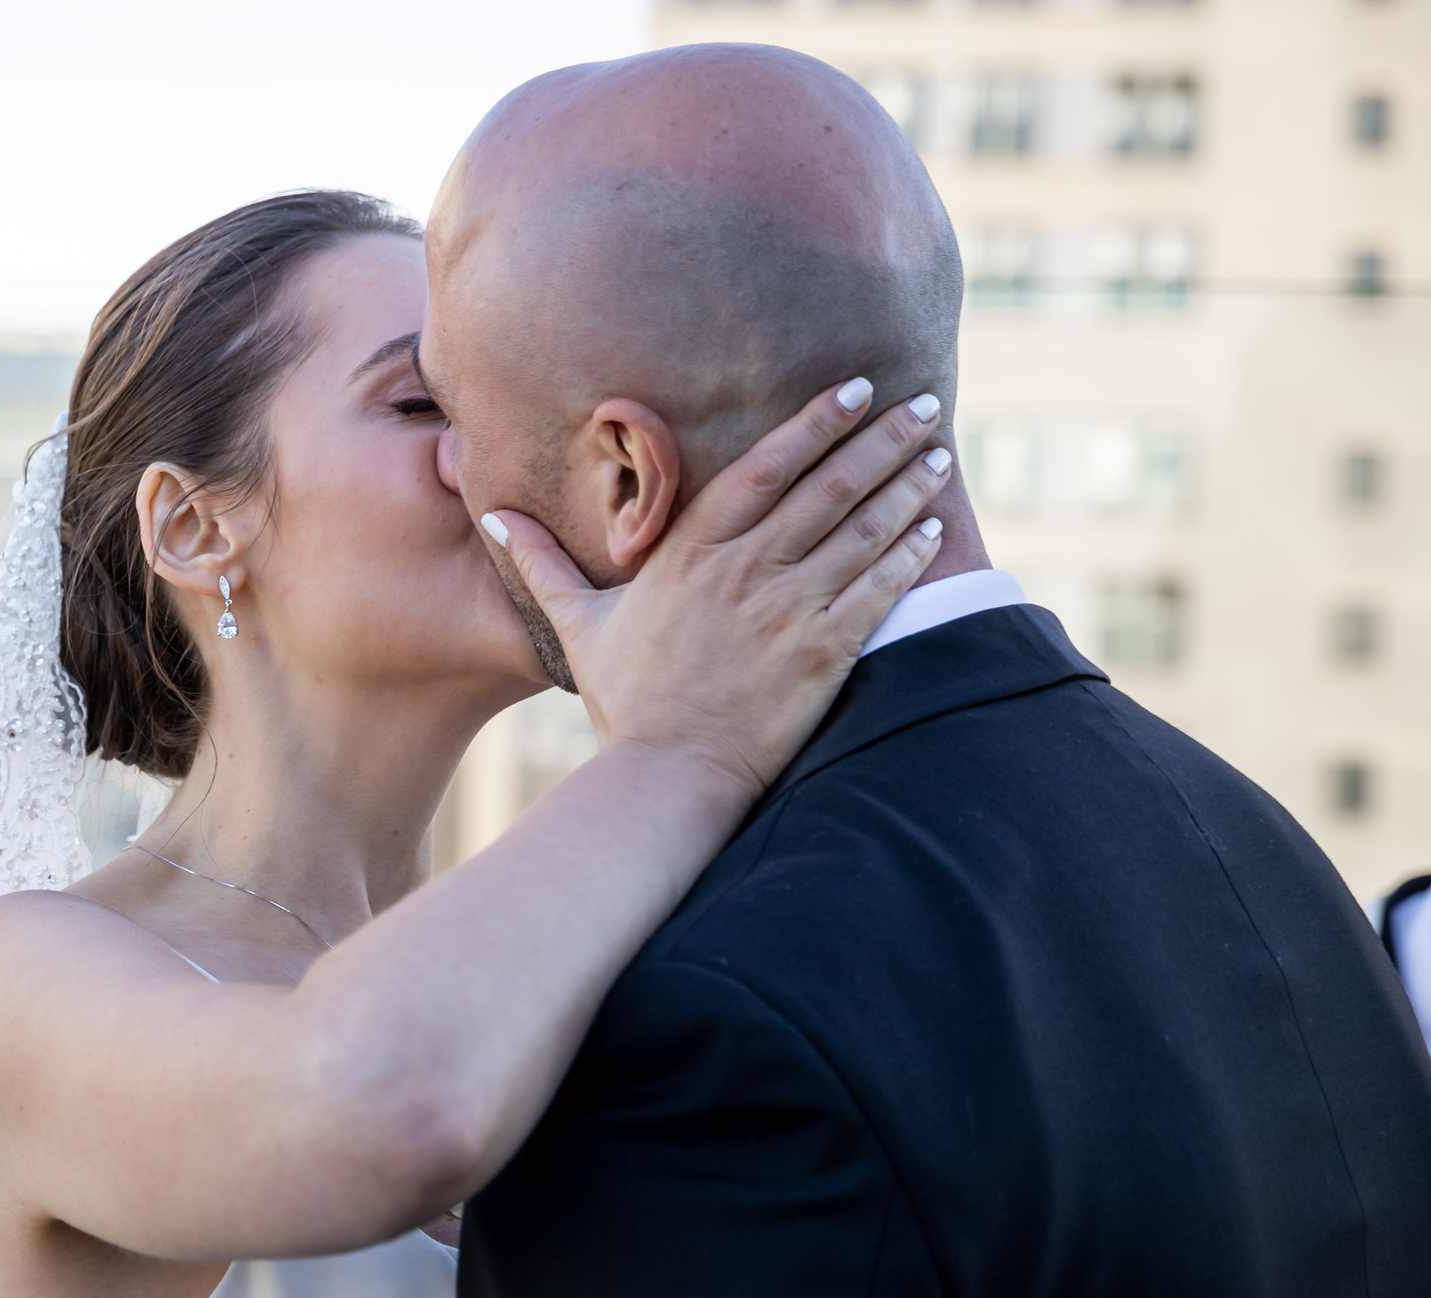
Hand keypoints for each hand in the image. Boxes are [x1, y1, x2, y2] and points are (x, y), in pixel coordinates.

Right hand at [481, 379, 950, 794]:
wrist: (667, 776)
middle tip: (920, 405)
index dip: (815, 423)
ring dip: (907, 487)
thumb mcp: (578, 625)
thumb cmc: (624, 702)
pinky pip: (878, 591)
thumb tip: (491, 518)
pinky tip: (934, 530)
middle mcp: (745, 571)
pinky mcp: (822, 653)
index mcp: (691, 553)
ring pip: (862, 530)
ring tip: (939, 456)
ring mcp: (787, 610)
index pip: (764, 467)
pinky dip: (910, 555)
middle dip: (881, 439)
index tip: (856, 389)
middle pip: (827, 486)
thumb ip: (542, 563)